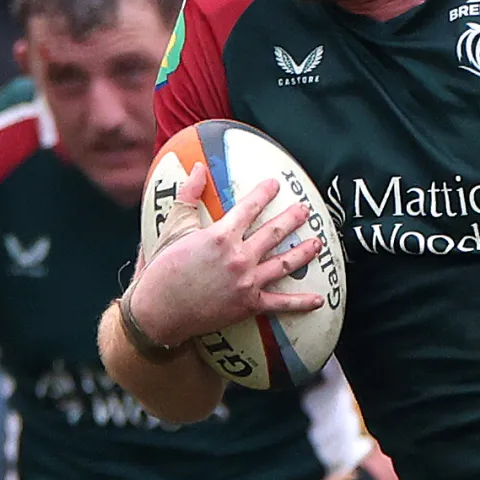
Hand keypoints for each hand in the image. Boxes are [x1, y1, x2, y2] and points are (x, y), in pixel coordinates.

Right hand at [129, 167, 323, 345]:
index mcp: (221, 236)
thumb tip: (199, 168)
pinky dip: (301, 303)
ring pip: (284, 264)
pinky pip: (281, 304)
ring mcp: (247, 282)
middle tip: (305, 209)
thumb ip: (187, 196)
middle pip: (274, 233)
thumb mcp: (173, 229)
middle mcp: (239, 257)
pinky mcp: (249, 306)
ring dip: (304, 252)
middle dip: (293, 218)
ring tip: (318, 243)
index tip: (275, 185)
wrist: (159, 312)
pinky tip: (319, 299)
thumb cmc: (162, 270)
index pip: (249, 208)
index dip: (264, 193)